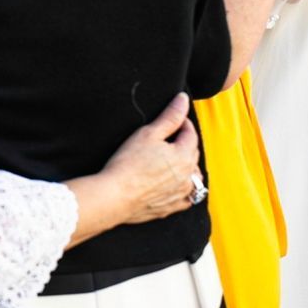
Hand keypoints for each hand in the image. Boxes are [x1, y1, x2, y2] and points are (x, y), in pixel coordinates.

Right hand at [101, 93, 202, 224]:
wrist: (115, 196)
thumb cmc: (128, 163)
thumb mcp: (148, 133)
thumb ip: (170, 116)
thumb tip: (183, 100)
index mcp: (184, 155)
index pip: (190, 134)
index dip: (182, 123)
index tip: (174, 120)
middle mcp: (188, 176)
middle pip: (192, 154)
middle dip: (184, 143)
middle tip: (170, 137)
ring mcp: (181, 193)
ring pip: (192, 176)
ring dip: (186, 167)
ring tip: (172, 161)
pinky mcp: (171, 207)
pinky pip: (185, 197)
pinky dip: (182, 189)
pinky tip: (172, 185)